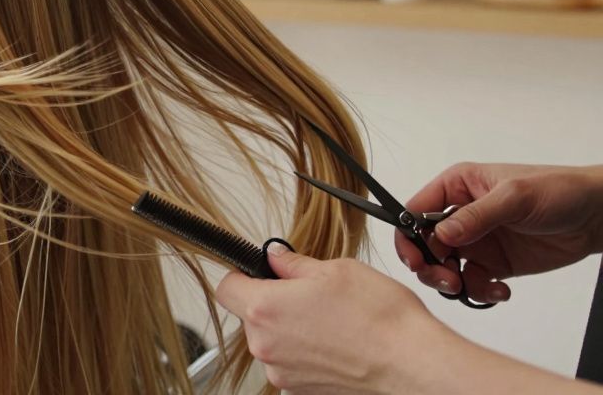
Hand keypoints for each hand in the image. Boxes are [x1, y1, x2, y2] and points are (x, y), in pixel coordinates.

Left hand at [217, 245, 443, 393]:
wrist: (412, 364)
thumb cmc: (380, 319)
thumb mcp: (336, 270)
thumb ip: (294, 264)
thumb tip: (277, 258)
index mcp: (266, 308)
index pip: (226, 288)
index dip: (241, 275)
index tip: (258, 272)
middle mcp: (266, 345)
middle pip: (250, 317)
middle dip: (272, 303)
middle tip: (308, 295)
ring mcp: (282, 373)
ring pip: (272, 342)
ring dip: (290, 330)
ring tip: (329, 321)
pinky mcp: (301, 390)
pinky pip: (291, 364)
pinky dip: (306, 354)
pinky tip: (335, 343)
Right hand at [397, 163, 602, 303]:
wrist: (597, 216)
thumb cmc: (558, 190)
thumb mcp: (515, 196)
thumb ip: (476, 215)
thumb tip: (441, 233)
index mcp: (456, 187)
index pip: (415, 211)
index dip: (409, 236)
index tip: (416, 259)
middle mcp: (460, 214)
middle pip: (424, 245)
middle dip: (430, 267)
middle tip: (447, 281)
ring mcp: (476, 240)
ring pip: (444, 267)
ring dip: (452, 283)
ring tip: (471, 288)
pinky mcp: (494, 263)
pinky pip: (472, 282)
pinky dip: (479, 292)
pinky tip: (499, 291)